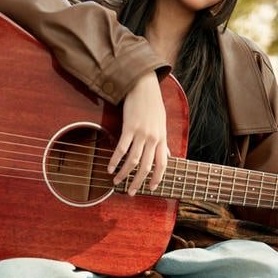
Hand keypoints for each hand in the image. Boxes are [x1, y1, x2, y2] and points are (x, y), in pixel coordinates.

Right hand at [107, 72, 166, 194]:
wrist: (143, 86)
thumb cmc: (152, 105)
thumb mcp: (162, 124)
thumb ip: (163, 142)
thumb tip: (168, 156)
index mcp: (162, 138)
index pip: (163, 164)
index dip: (157, 177)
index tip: (151, 188)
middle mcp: (153, 138)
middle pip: (146, 166)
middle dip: (138, 182)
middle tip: (130, 192)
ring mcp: (141, 133)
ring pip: (132, 160)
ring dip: (124, 174)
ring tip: (116, 182)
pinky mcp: (129, 127)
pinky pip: (121, 149)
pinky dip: (115, 160)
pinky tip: (110, 168)